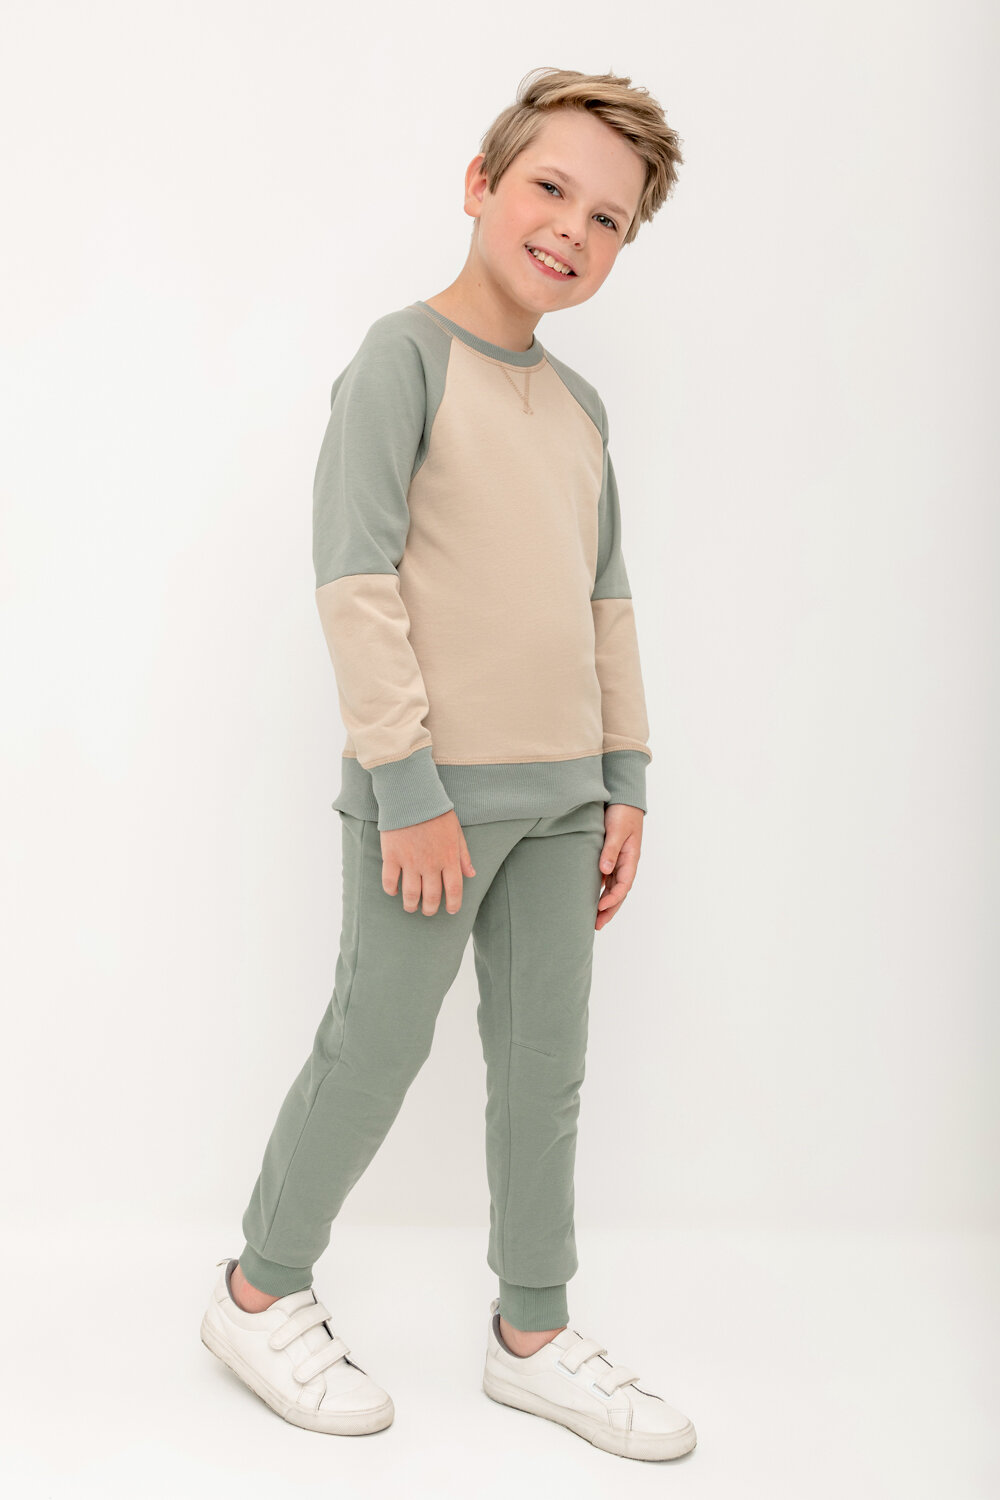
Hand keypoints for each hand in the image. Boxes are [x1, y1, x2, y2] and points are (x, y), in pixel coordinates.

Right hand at [380, 808, 475, 915]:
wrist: (412, 796)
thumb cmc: (436, 812)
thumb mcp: (456, 831)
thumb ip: (463, 855)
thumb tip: (471, 874)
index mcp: (449, 858)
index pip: (454, 890)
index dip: (453, 904)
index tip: (451, 910)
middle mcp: (430, 864)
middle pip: (432, 897)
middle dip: (430, 909)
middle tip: (428, 910)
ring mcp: (410, 862)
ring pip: (411, 895)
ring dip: (411, 905)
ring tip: (411, 907)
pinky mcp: (392, 856)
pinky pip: (390, 882)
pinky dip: (391, 890)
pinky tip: (394, 891)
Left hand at [595, 804, 643, 930]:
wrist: (624, 799)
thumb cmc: (622, 813)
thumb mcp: (617, 830)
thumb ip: (610, 850)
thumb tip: (605, 871)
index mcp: (631, 859)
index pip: (624, 885)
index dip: (613, 898)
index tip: (600, 908)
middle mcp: (626, 863)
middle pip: (619, 892)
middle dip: (609, 910)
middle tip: (596, 925)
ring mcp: (619, 862)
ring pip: (613, 888)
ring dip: (605, 903)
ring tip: (593, 919)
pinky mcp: (610, 857)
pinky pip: (607, 879)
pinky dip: (601, 891)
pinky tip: (592, 899)